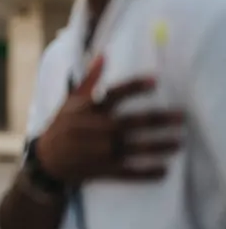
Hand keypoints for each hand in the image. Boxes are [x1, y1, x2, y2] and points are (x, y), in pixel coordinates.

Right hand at [37, 56, 183, 184]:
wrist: (48, 160)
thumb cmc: (62, 126)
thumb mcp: (70, 101)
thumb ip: (89, 80)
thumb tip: (104, 55)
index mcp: (86, 110)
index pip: (113, 95)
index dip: (134, 87)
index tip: (155, 81)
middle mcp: (94, 129)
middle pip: (131, 123)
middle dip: (158, 120)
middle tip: (181, 117)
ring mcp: (99, 152)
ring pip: (134, 148)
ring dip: (159, 146)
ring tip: (178, 143)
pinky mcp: (103, 170)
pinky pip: (129, 172)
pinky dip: (147, 173)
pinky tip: (163, 170)